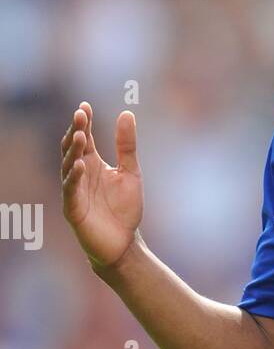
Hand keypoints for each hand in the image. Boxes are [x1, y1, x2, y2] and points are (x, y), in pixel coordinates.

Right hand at [60, 102, 142, 268]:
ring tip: (80, 135)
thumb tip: (126, 113)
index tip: (85, 106)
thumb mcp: (130, 172)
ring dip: (73, 151)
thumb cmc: (124, 209)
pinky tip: (80, 165)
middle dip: (76, 132)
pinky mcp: (73, 209)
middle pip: (73, 148)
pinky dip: (74, 178)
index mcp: (92, 163)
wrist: (124, 242)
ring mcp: (74, 191)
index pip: (84, 138)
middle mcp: (80, 174)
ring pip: (68, 166)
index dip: (83, 123)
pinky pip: (70, 191)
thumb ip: (127, 146)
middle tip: (80, 115)